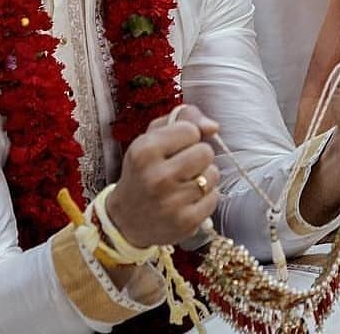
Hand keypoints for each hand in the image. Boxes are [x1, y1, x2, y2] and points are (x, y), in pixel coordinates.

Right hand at [107, 105, 220, 247]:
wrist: (125, 220)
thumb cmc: (143, 171)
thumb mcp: (152, 138)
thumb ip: (183, 119)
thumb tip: (213, 126)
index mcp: (145, 150)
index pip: (191, 130)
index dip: (188, 137)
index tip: (175, 148)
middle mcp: (157, 176)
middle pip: (206, 152)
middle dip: (198, 156)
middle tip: (182, 166)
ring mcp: (171, 202)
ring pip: (212, 174)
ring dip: (203, 177)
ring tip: (184, 184)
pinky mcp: (186, 221)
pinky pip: (214, 198)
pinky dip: (205, 198)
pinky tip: (187, 200)